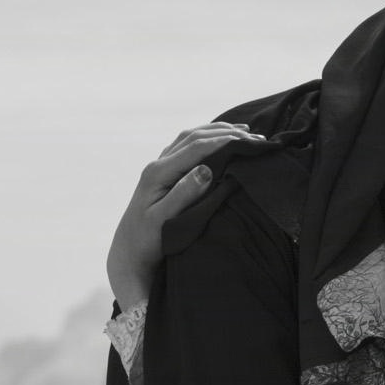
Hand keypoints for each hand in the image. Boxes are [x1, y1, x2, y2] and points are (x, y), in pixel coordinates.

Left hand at [107, 121, 259, 311]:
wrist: (129, 252)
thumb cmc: (147, 242)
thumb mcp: (164, 222)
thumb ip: (183, 195)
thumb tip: (205, 170)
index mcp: (158, 173)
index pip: (195, 147)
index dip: (223, 141)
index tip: (248, 142)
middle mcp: (157, 164)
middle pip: (194, 137)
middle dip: (226, 133)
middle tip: (255, 137)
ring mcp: (159, 166)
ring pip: (190, 137)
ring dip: (217, 132)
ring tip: (244, 131)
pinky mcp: (163, 172)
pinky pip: (187, 146)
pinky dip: (207, 139)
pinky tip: (222, 139)